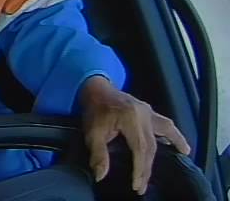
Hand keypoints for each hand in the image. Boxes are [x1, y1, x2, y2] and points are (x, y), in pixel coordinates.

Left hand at [79, 75, 190, 194]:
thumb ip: (98, 154)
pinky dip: (175, 137)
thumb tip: (100, 176)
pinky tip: (182, 148)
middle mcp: (144, 114)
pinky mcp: (150, 112)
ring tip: (177, 164)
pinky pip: (167, 125)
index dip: (140, 169)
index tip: (137, 185)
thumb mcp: (91, 132)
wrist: (96, 88)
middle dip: (148, 168)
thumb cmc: (94, 110)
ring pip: (165, 133)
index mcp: (130, 118)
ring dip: (171, 149)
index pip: (140, 148)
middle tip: (142, 186)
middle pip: (151, 146)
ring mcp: (149, 112)